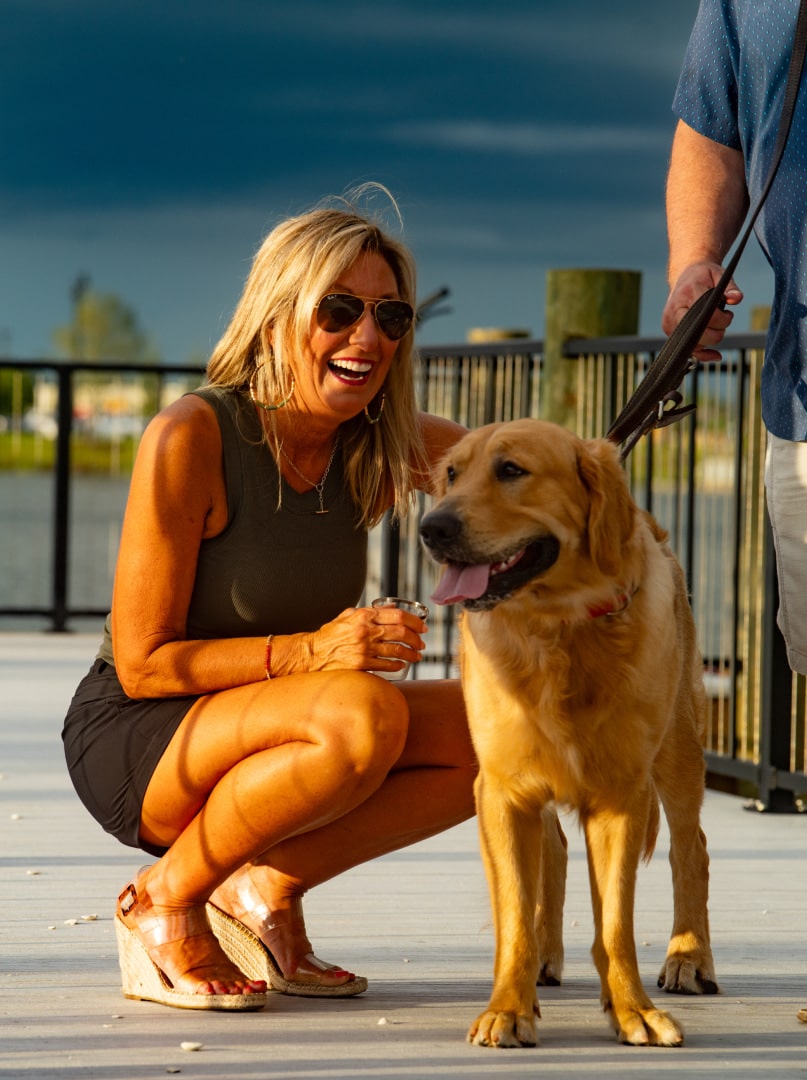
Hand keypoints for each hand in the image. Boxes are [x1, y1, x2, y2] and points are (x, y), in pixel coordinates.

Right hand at [306, 605, 426, 673]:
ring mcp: (364, 648)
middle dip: (416, 639)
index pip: (398, 615)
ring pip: (397, 650)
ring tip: (416, 656)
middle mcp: (366, 631)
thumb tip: (390, 607)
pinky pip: (387, 665)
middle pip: (402, 632)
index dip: (415, 621)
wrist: (313, 653)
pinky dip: (398, 665)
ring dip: (411, 653)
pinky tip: (402, 664)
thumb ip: (369, 611)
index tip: (422, 627)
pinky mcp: (362, 665)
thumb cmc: (330, 635)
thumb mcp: (348, 615)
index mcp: (364, 616)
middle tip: (422, 643)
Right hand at [662, 262, 742, 361]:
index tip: (728, 313)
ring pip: (695, 344)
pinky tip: (715, 355)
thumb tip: (736, 299)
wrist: (685, 275)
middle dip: (717, 332)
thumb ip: (730, 287)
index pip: (706, 316)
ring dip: (711, 339)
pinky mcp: (669, 331)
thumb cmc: (703, 276)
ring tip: (715, 323)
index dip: (722, 319)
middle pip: (699, 334)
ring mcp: (669, 323)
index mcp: (686, 294)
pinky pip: (688, 349)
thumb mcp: (720, 274)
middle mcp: (674, 310)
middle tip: (724, 319)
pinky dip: (703, 354)